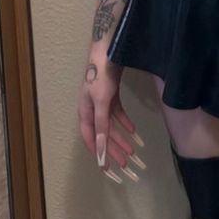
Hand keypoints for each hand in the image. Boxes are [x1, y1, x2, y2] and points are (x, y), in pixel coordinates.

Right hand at [78, 47, 146, 184]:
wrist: (108, 49)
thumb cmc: (101, 75)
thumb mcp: (102, 102)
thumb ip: (102, 127)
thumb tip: (100, 152)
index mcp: (85, 113)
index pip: (91, 140)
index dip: (98, 155)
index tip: (107, 169)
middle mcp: (91, 109)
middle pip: (103, 135)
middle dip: (114, 150)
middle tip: (126, 164)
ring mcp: (101, 101)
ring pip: (112, 125)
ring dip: (122, 138)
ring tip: (133, 151)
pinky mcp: (111, 93)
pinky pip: (118, 113)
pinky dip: (125, 122)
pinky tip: (134, 131)